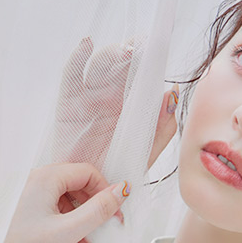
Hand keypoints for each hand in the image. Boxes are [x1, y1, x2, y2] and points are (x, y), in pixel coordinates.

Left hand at [0, 162, 128, 242]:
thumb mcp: (69, 230)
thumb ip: (99, 210)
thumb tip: (122, 191)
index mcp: (46, 178)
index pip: (87, 172)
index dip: (105, 192)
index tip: (115, 214)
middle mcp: (35, 181)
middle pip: (76, 187)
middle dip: (92, 211)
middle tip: (104, 231)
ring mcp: (28, 197)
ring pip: (65, 204)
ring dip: (80, 225)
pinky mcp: (24, 212)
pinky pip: (51, 215)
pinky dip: (64, 231)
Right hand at [54, 36, 178, 172]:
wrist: (91, 197)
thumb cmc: (118, 176)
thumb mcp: (146, 153)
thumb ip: (162, 127)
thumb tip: (173, 92)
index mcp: (131, 109)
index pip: (139, 78)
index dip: (146, 61)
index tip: (154, 48)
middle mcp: (110, 101)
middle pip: (118, 68)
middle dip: (128, 54)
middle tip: (137, 49)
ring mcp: (88, 102)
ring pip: (98, 69)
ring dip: (109, 56)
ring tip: (122, 53)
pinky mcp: (68, 107)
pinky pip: (71, 79)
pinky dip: (77, 59)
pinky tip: (86, 45)